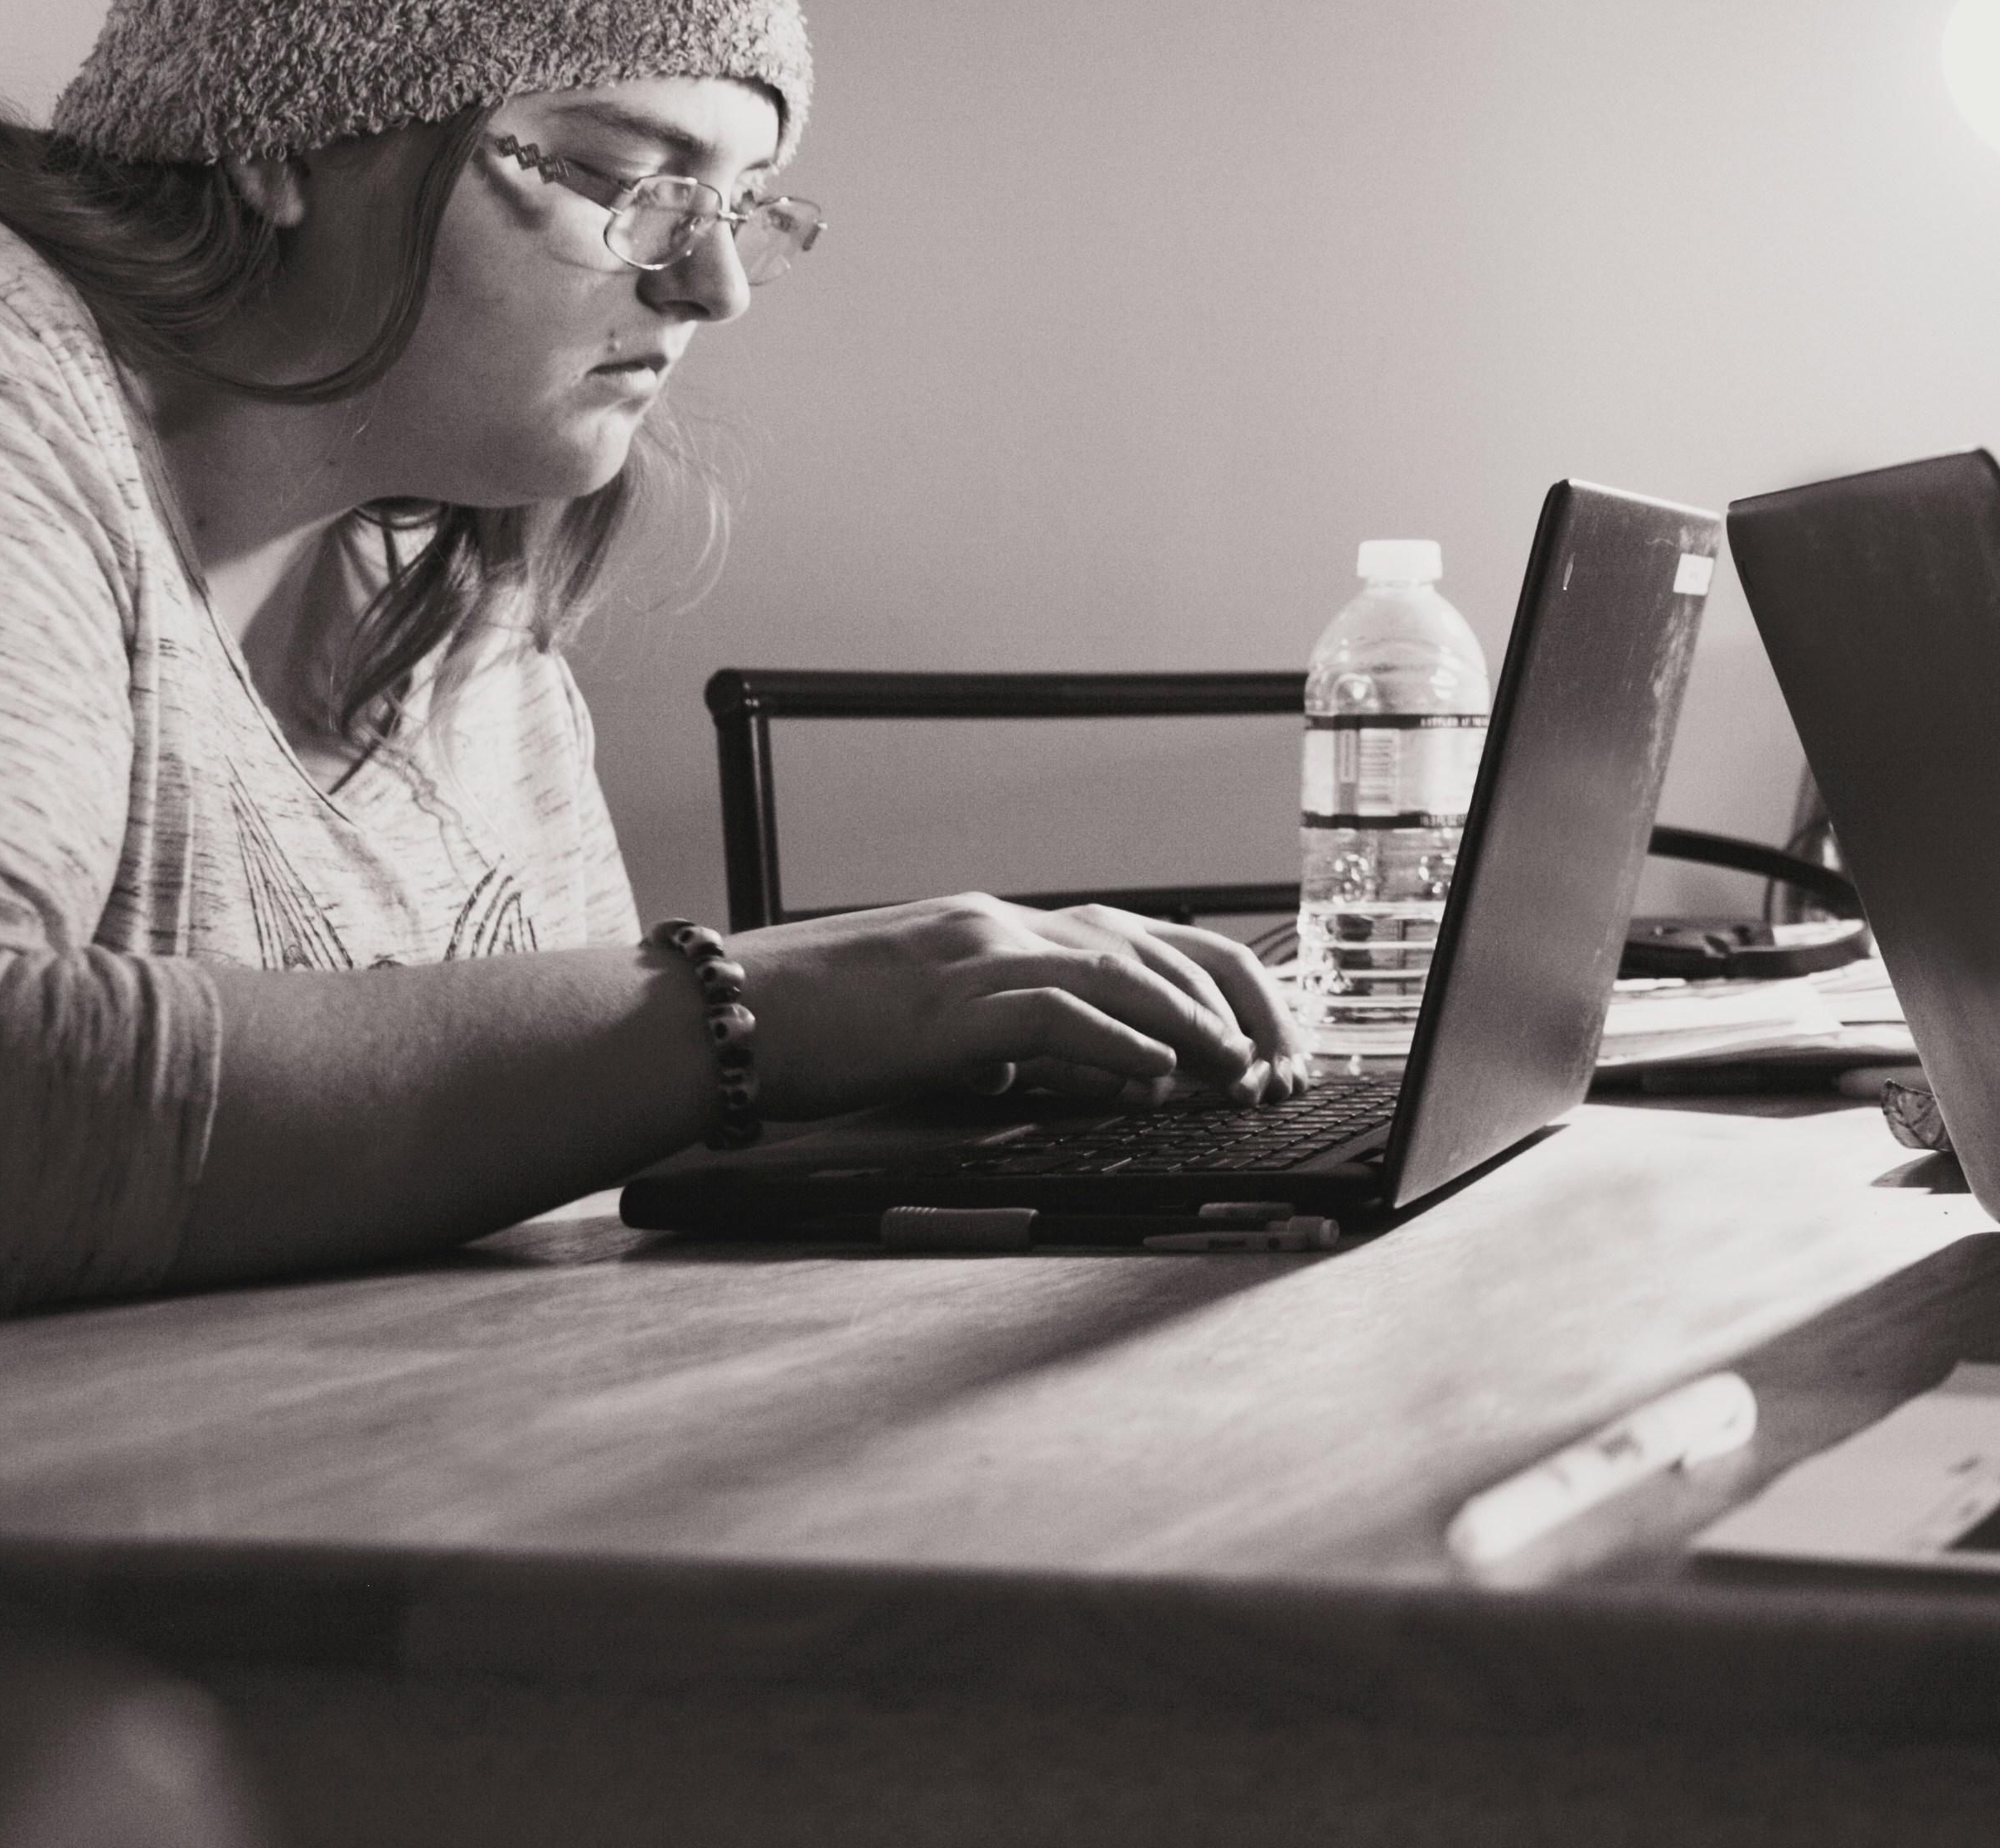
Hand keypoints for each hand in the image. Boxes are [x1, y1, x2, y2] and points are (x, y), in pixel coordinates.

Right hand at [728, 896, 1305, 1118]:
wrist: (714, 1019)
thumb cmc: (813, 1031)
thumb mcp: (936, 1028)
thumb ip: (1017, 1038)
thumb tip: (1099, 1071)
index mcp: (1004, 927)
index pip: (1146, 939)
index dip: (1220, 987)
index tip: (1270, 1038)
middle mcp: (1002, 925)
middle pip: (1159, 945)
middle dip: (1237, 1004)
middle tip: (1285, 1063)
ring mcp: (973, 956)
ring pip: (1121, 971)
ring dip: (1195, 1025)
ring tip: (1246, 1070)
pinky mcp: (943, 1005)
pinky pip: (1053, 1013)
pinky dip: (1116, 1043)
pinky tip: (1160, 1074)